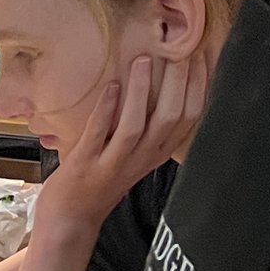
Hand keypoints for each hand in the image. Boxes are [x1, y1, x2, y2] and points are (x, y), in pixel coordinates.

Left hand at [33, 51, 207, 240]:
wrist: (70, 219)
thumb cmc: (102, 179)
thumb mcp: (135, 156)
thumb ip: (149, 129)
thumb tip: (162, 83)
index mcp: (157, 153)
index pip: (190, 119)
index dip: (199, 87)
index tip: (199, 57)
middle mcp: (140, 159)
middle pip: (169, 118)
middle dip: (178, 82)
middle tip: (177, 51)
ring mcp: (111, 164)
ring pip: (135, 126)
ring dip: (141, 91)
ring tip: (143, 61)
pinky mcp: (83, 165)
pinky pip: (98, 133)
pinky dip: (106, 108)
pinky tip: (112, 86)